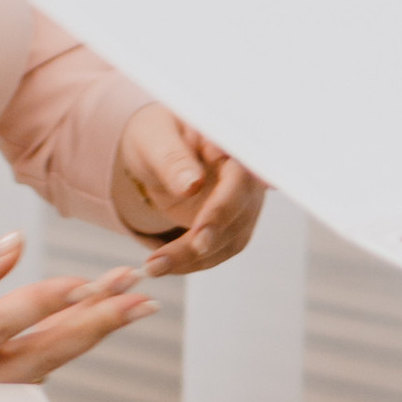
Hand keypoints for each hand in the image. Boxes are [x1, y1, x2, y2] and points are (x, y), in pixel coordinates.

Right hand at [0, 236, 155, 384]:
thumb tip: (18, 244)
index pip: (3, 323)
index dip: (47, 300)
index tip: (88, 281)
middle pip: (46, 352)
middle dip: (97, 320)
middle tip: (141, 292)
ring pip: (50, 362)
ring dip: (93, 330)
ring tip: (136, 300)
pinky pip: (39, 365)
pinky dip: (71, 339)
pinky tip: (101, 314)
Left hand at [110, 107, 266, 272]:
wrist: (157, 148)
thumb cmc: (158, 135)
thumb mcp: (155, 138)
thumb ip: (173, 159)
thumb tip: (191, 184)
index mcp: (232, 148)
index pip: (238, 182)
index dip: (222, 212)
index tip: (199, 239)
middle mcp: (247, 177)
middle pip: (237, 218)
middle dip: (200, 244)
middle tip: (161, 262)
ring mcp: (241, 203)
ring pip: (229, 241)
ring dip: (193, 260)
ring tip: (154, 267)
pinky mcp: (229, 224)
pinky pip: (218, 249)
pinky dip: (193, 262)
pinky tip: (165, 265)